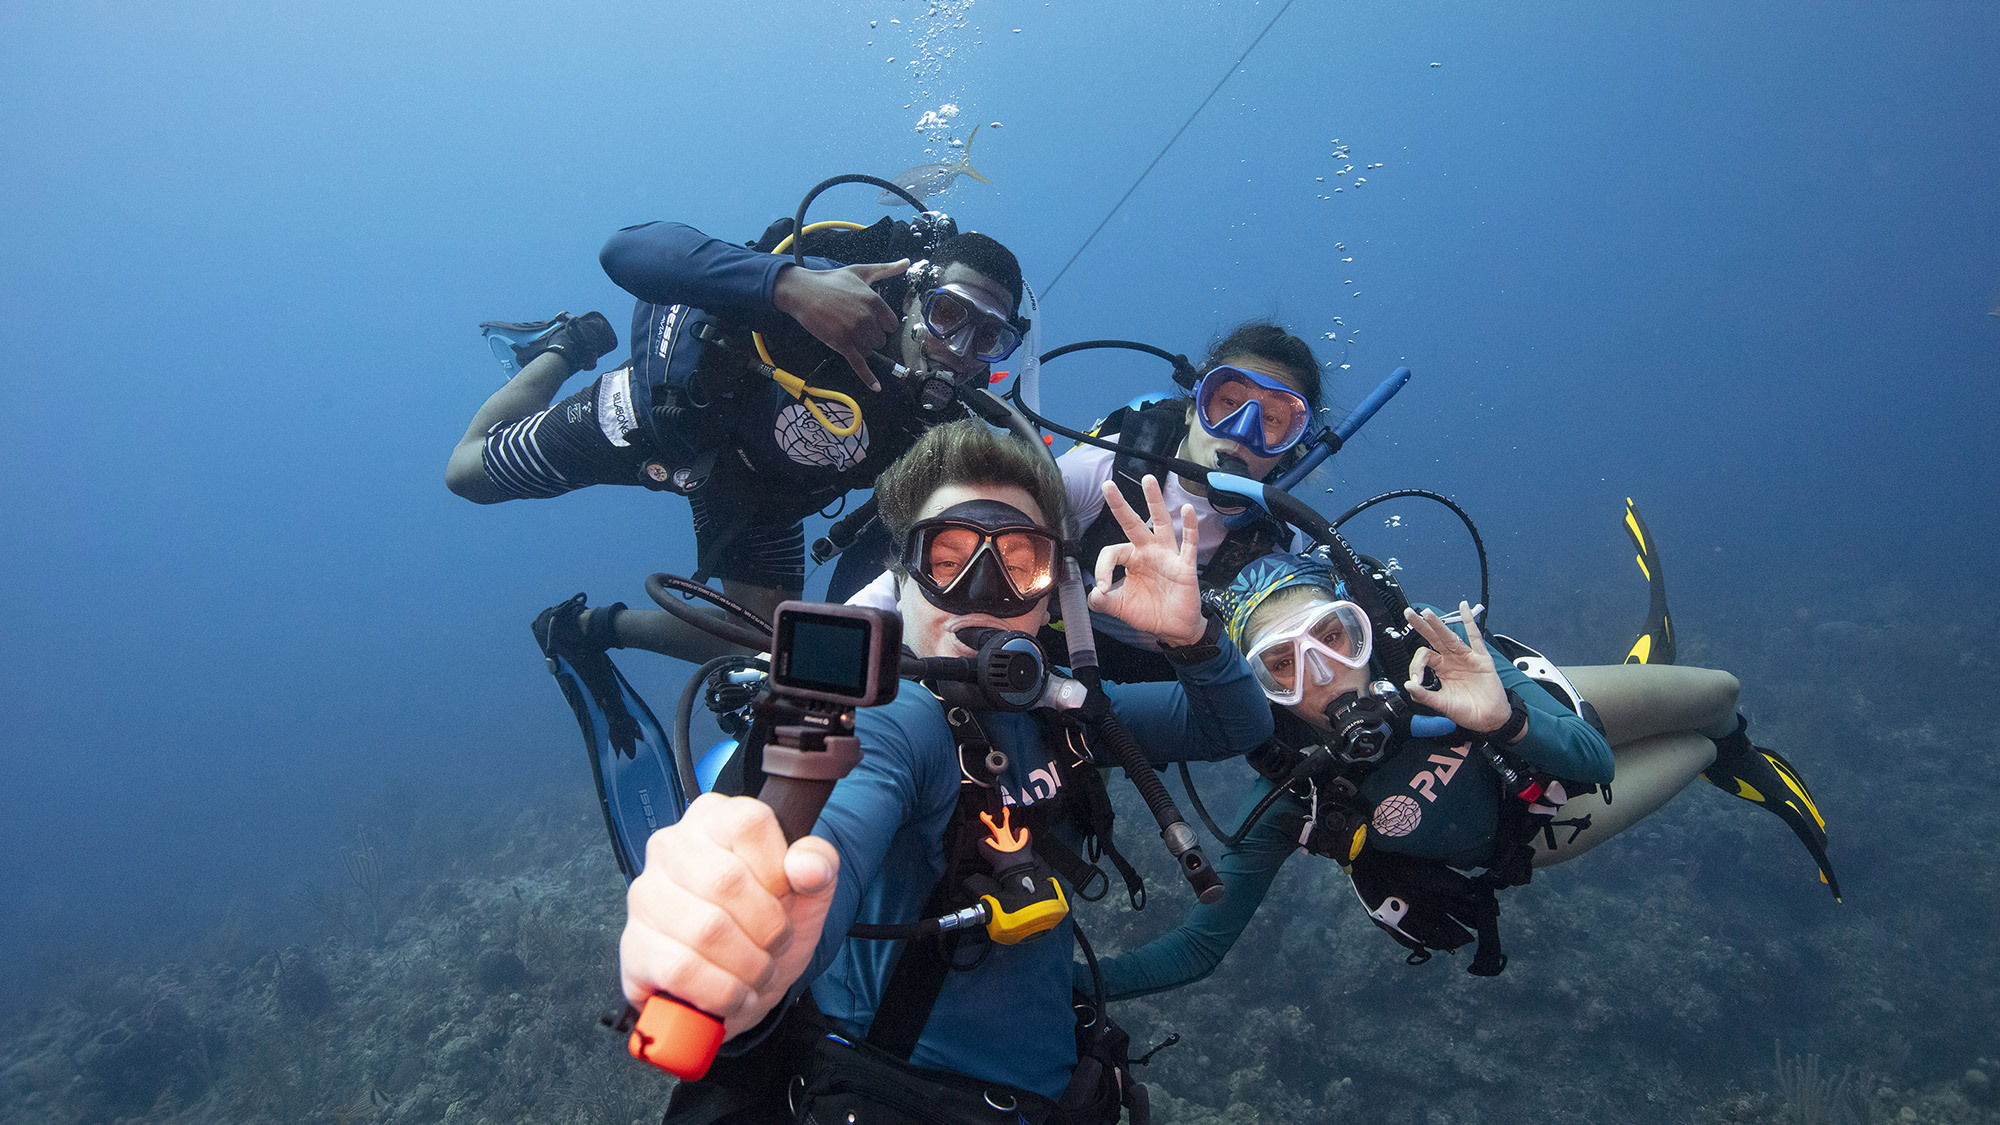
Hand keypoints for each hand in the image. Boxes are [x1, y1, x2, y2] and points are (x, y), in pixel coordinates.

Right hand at [619, 794, 839, 1039]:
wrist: (738, 982)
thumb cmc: (767, 925)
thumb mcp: (808, 892)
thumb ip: (820, 865)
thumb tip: (806, 865)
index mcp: (714, 818)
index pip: (749, 823)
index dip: (778, 870)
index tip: (785, 896)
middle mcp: (671, 847)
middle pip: (726, 881)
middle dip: (767, 927)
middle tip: (776, 945)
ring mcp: (645, 896)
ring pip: (705, 930)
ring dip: (749, 965)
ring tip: (758, 971)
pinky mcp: (633, 946)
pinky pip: (682, 969)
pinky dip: (722, 991)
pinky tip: (734, 993)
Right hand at [771, 259, 910, 391]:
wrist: (803, 291)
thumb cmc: (832, 281)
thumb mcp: (861, 272)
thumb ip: (886, 269)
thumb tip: (907, 261)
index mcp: (874, 301)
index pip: (891, 325)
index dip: (880, 325)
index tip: (867, 319)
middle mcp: (867, 317)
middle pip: (880, 340)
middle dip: (869, 336)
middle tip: (851, 323)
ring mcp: (854, 332)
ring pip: (870, 351)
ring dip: (860, 346)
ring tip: (844, 330)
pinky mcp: (842, 344)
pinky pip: (860, 364)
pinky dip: (868, 378)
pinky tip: (877, 387)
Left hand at [1086, 475, 1203, 645]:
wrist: (1173, 628)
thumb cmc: (1148, 612)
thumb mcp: (1120, 608)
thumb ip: (1103, 602)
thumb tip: (1094, 594)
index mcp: (1131, 559)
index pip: (1112, 552)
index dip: (1103, 569)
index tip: (1103, 589)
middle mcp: (1148, 552)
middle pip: (1132, 524)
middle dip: (1120, 505)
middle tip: (1107, 485)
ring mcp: (1168, 555)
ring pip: (1160, 524)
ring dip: (1154, 502)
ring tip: (1148, 480)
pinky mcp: (1185, 565)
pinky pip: (1188, 542)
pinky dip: (1189, 526)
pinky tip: (1186, 509)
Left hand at [1402, 602, 1511, 734]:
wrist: (1488, 719)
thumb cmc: (1466, 711)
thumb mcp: (1441, 704)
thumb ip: (1424, 696)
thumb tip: (1408, 686)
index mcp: (1441, 669)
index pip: (1424, 657)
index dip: (1416, 666)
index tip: (1416, 680)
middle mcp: (1451, 660)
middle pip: (1433, 639)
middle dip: (1420, 626)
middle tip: (1408, 613)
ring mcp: (1466, 657)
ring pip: (1449, 636)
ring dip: (1438, 624)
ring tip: (1427, 613)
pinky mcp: (1481, 658)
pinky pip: (1475, 637)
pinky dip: (1470, 621)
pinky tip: (1463, 607)